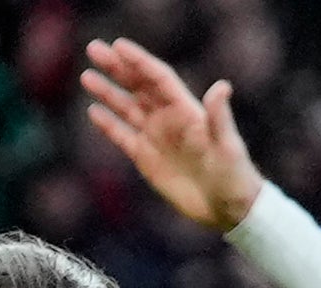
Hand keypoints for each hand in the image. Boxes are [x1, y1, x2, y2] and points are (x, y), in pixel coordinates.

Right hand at [81, 37, 263, 232]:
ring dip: (107, 92)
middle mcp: (168, 118)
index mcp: (185, 109)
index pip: (157, 78)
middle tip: (93, 49)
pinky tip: (93, 111)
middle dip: (116, 67)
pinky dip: (108, 124)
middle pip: (138, 86)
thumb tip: (222, 87)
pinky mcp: (146, 158)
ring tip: (87, 76)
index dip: (138, 61)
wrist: (226, 207)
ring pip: (126, 107)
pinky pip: (123, 136)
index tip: (118, 46)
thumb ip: (219, 117)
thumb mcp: (228, 145)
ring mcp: (156, 137)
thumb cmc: (233, 174)